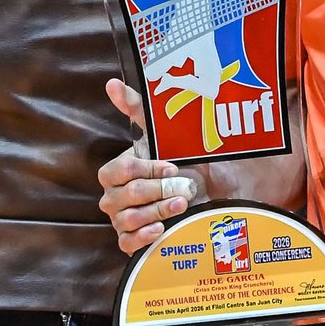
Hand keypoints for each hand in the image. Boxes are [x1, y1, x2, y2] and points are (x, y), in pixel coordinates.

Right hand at [97, 78, 204, 253]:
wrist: (212, 195)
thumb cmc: (186, 164)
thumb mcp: (166, 135)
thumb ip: (138, 108)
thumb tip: (112, 82)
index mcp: (119, 171)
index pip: (117, 171)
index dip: (146, 169)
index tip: (172, 166)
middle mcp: (115, 197)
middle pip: (124, 195)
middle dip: (158, 190)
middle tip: (183, 187)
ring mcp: (122, 220)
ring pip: (128, 219)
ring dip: (159, 211)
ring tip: (182, 203)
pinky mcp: (132, 242)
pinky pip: (126, 243)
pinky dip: (145, 235)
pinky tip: (161, 229)